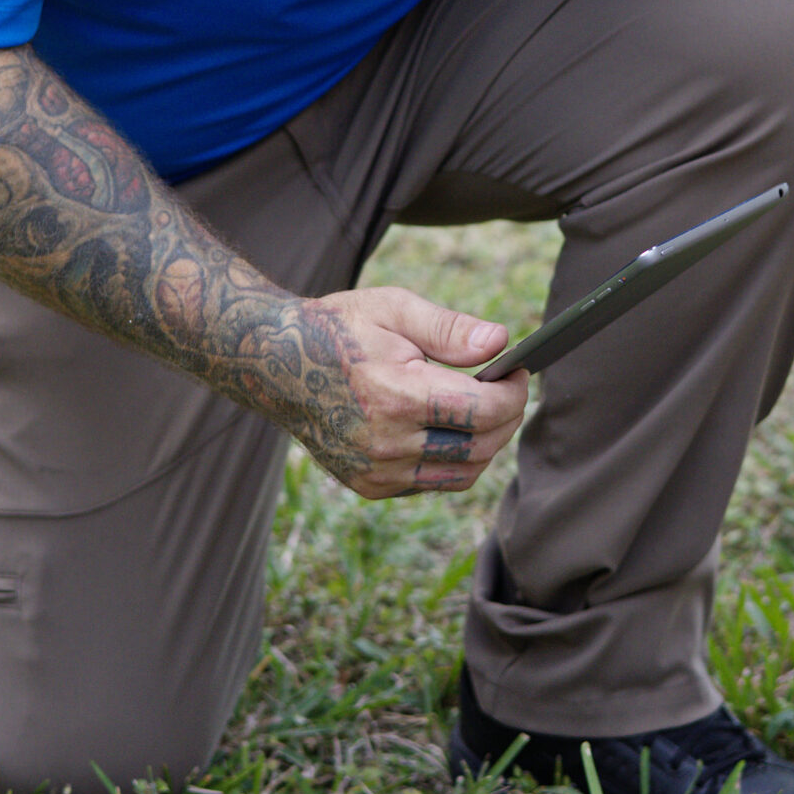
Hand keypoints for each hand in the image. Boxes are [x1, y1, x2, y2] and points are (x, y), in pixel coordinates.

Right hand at [283, 285, 529, 499]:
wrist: (275, 364)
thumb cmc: (338, 328)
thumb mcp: (393, 308)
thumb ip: (449, 328)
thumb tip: (501, 342)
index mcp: (395, 397)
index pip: (483, 411)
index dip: (513, 392)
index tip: (519, 370)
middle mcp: (386, 445)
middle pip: (481, 447)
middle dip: (508, 417)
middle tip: (509, 387)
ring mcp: (376, 472)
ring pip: (463, 473)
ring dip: (487, 443)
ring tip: (484, 407)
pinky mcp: (369, 485)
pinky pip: (433, 481)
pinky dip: (454, 458)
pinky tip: (449, 426)